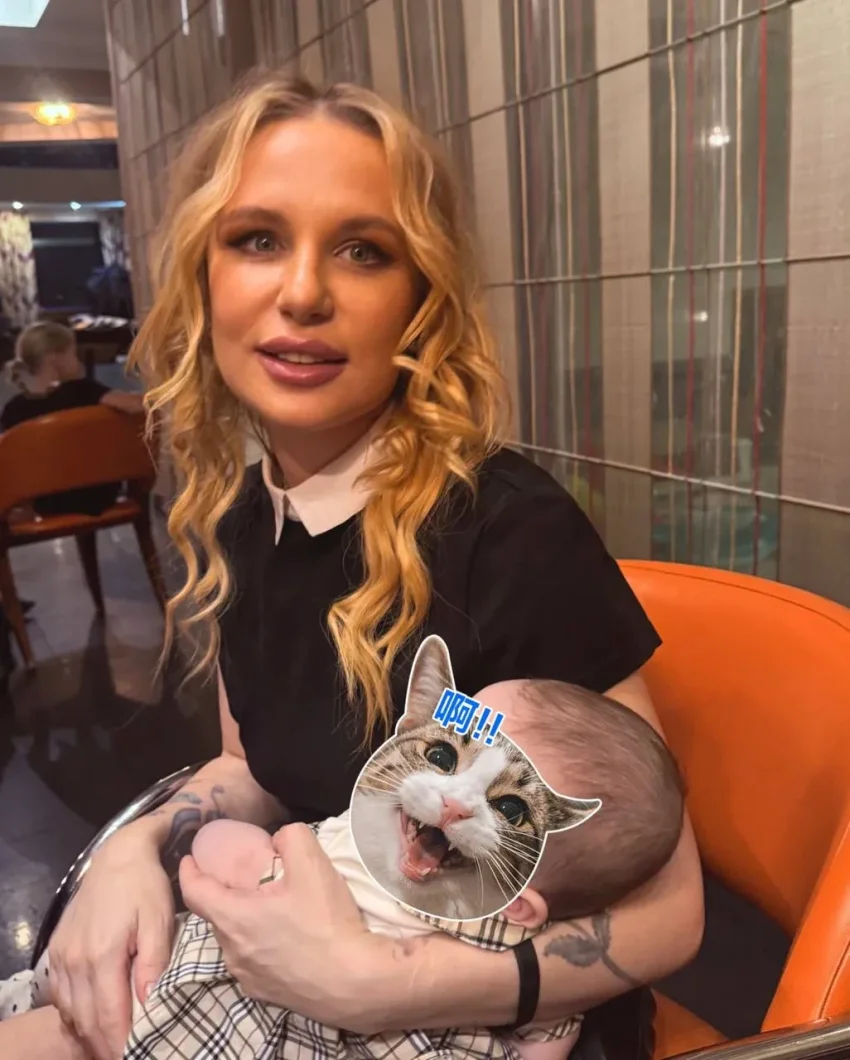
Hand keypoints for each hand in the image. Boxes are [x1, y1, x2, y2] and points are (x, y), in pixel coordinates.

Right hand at [48, 824, 175, 1059]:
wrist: (118, 856)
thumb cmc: (145, 888)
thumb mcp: (159, 921)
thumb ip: (154, 963)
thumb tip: (149, 1005)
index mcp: (103, 955)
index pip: (109, 1016)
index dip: (122, 1044)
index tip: (139, 1056)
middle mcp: (75, 961)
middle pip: (87, 1021)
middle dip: (108, 1045)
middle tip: (131, 1055)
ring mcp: (61, 958)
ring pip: (72, 1013)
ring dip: (91, 1033)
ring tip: (115, 1043)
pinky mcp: (56, 952)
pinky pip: (61, 997)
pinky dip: (76, 1014)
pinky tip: (94, 1018)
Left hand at [179, 822, 386, 1029]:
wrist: (355, 982)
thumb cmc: (326, 922)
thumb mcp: (312, 863)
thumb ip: (290, 836)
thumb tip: (280, 838)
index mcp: (233, 918)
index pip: (194, 892)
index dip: (189, 871)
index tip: (190, 858)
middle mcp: (232, 952)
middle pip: (218, 916)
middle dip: (227, 895)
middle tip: (249, 879)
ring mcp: (247, 978)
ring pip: (236, 941)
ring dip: (246, 922)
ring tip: (274, 910)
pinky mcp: (266, 996)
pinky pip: (254, 963)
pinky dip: (262, 946)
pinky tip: (288, 940)